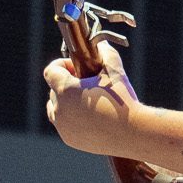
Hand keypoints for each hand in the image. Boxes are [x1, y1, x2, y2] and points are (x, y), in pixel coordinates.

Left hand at [43, 38, 140, 156]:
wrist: (132, 132)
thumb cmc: (122, 99)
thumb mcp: (114, 70)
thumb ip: (105, 52)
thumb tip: (101, 43)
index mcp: (65, 90)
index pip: (51, 71)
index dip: (62, 65)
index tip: (78, 67)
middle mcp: (59, 109)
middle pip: (54, 90)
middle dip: (67, 84)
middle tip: (87, 84)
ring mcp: (63, 127)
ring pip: (56, 109)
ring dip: (66, 102)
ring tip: (87, 99)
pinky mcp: (70, 139)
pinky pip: (65, 124)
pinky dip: (72, 118)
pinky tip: (90, 115)